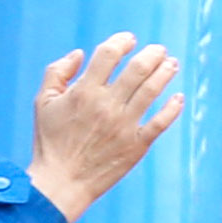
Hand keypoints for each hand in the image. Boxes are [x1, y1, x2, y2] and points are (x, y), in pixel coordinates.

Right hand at [29, 37, 186, 216]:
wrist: (61, 182)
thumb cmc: (50, 141)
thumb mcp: (43, 102)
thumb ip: (57, 72)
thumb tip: (80, 54)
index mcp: (83, 92)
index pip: (109, 54)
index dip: (122, 41)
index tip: (130, 40)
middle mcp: (106, 106)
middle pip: (138, 69)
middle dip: (153, 54)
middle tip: (159, 50)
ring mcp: (124, 126)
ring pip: (152, 90)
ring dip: (166, 72)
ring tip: (172, 64)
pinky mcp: (136, 145)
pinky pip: (161, 122)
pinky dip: (173, 107)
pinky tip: (178, 97)